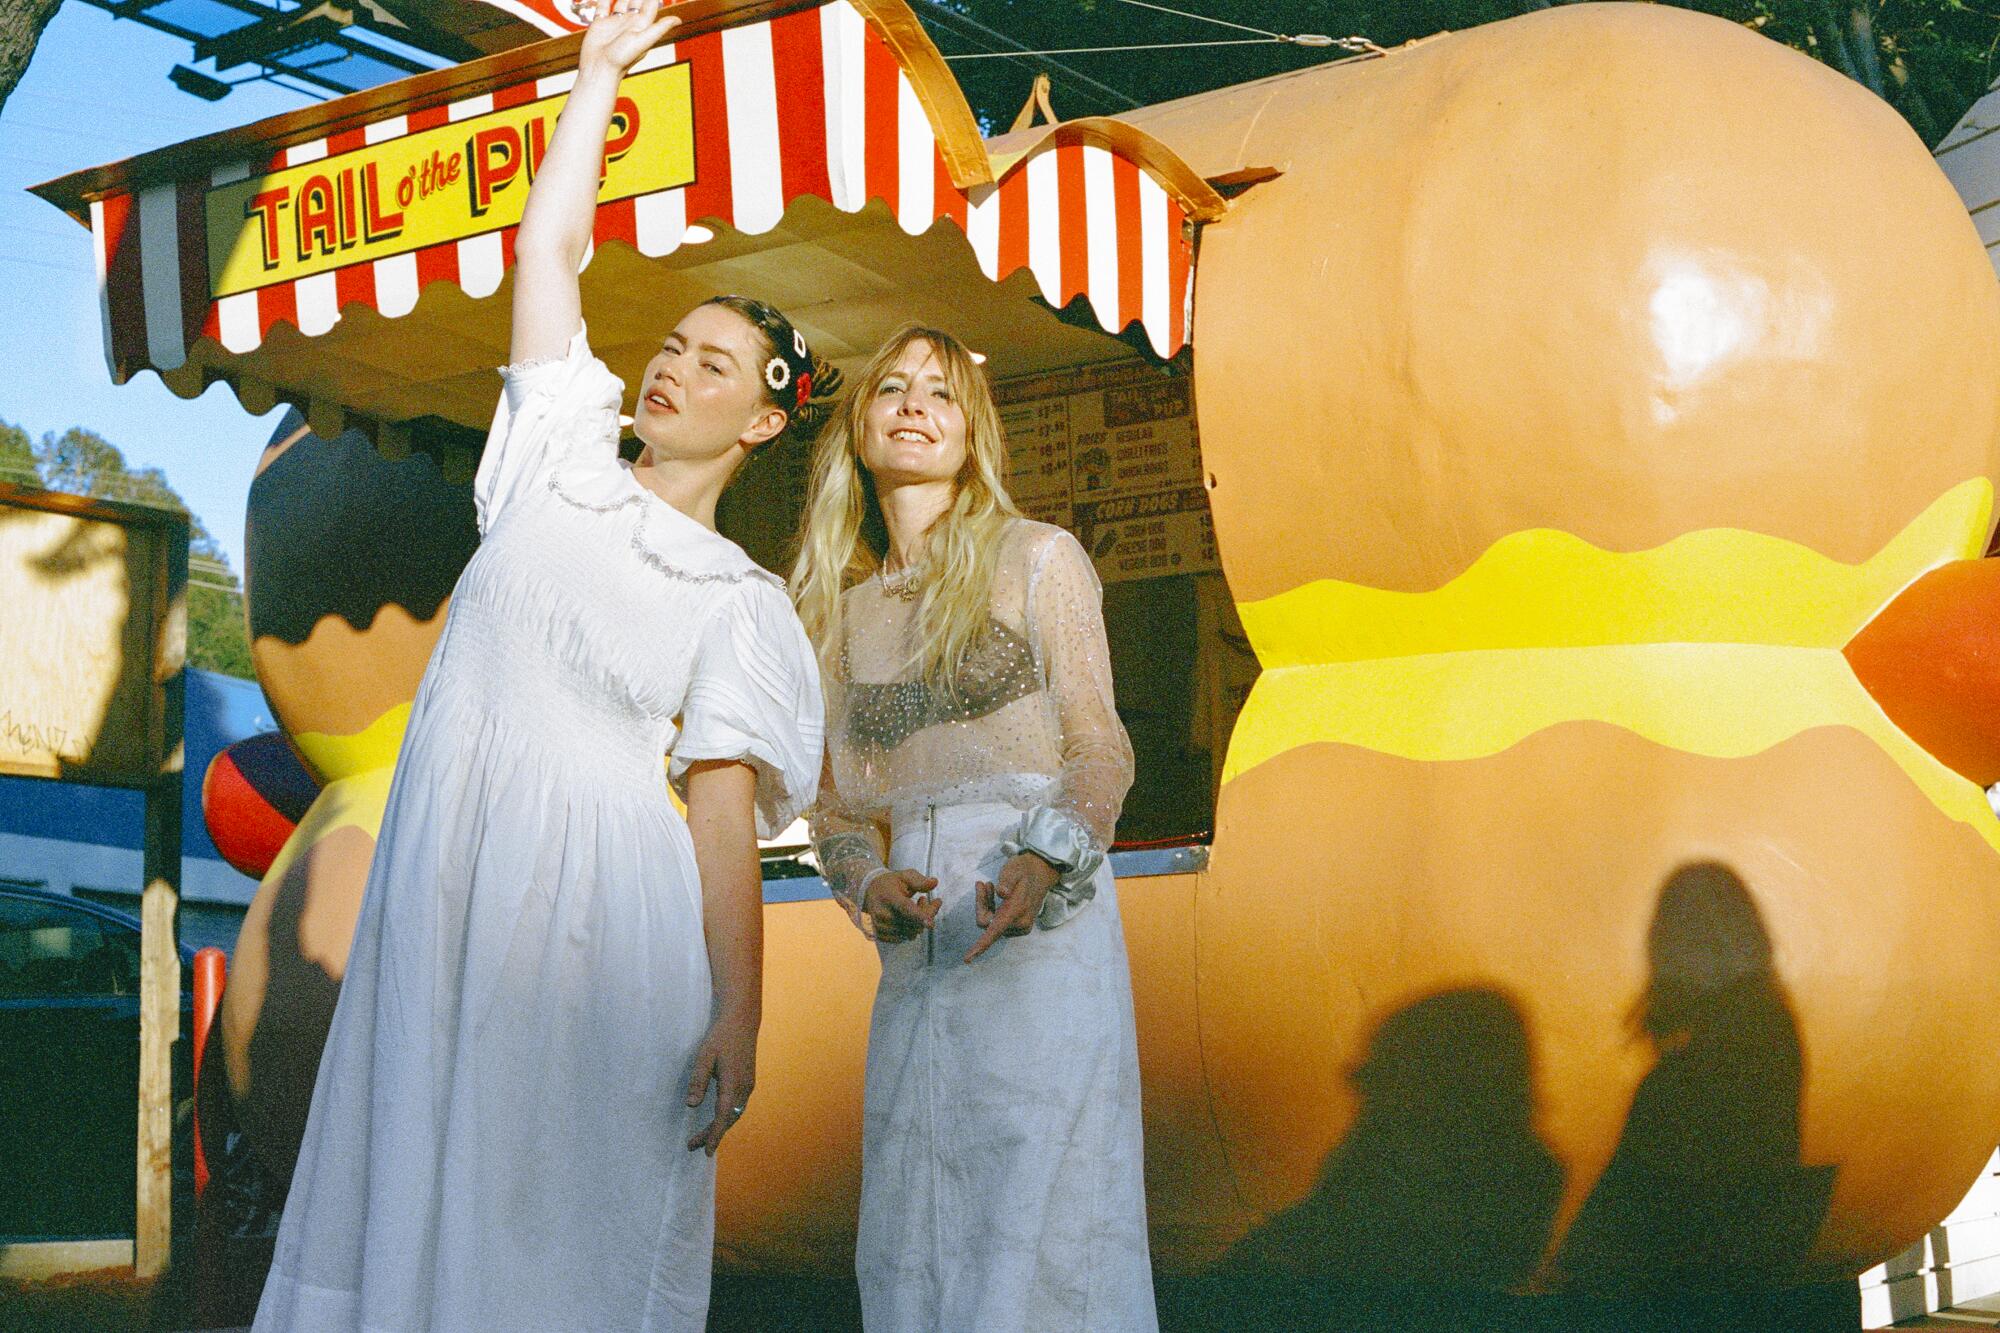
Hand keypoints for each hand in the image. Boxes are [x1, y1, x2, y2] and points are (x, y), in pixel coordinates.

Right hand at [578, 0, 678, 80]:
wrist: (599, 68)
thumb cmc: (622, 58)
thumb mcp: (643, 40)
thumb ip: (659, 28)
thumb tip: (678, 20)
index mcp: (641, 25)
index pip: (650, 4)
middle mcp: (629, 23)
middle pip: (636, 1)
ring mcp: (615, 23)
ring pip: (621, 3)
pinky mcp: (600, 24)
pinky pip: (603, 7)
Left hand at [685, 1009, 756, 1155]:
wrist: (743, 1020)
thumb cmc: (721, 1036)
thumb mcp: (704, 1055)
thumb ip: (698, 1080)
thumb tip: (691, 1105)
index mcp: (733, 1082)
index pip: (723, 1116)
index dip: (714, 1135)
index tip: (706, 1151)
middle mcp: (744, 1087)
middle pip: (729, 1119)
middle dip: (712, 1134)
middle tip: (692, 1146)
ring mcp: (749, 1084)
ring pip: (735, 1113)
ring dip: (720, 1126)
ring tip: (701, 1137)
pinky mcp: (748, 1080)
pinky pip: (738, 1105)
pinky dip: (727, 1116)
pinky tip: (717, 1118)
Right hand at [862, 868, 939, 941]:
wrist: (870, 892)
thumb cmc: (891, 883)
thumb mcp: (905, 876)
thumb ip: (919, 880)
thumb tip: (934, 882)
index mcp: (888, 896)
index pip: (905, 908)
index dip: (919, 916)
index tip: (930, 924)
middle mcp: (882, 913)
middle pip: (913, 922)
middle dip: (927, 913)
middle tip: (925, 899)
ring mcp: (880, 926)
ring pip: (911, 932)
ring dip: (920, 921)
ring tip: (916, 906)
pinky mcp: (881, 935)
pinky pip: (905, 938)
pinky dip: (911, 930)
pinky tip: (909, 917)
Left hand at [965, 853, 1058, 962]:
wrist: (1041, 872)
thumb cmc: (1024, 869)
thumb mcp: (1013, 869)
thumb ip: (1007, 880)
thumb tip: (1002, 893)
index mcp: (1017, 910)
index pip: (994, 931)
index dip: (980, 945)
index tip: (967, 959)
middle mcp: (1020, 923)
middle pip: (988, 924)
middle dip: (981, 905)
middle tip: (981, 884)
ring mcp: (1022, 926)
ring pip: (992, 924)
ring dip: (987, 906)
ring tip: (989, 886)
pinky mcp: (1021, 926)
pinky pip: (999, 924)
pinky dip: (994, 910)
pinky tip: (997, 894)